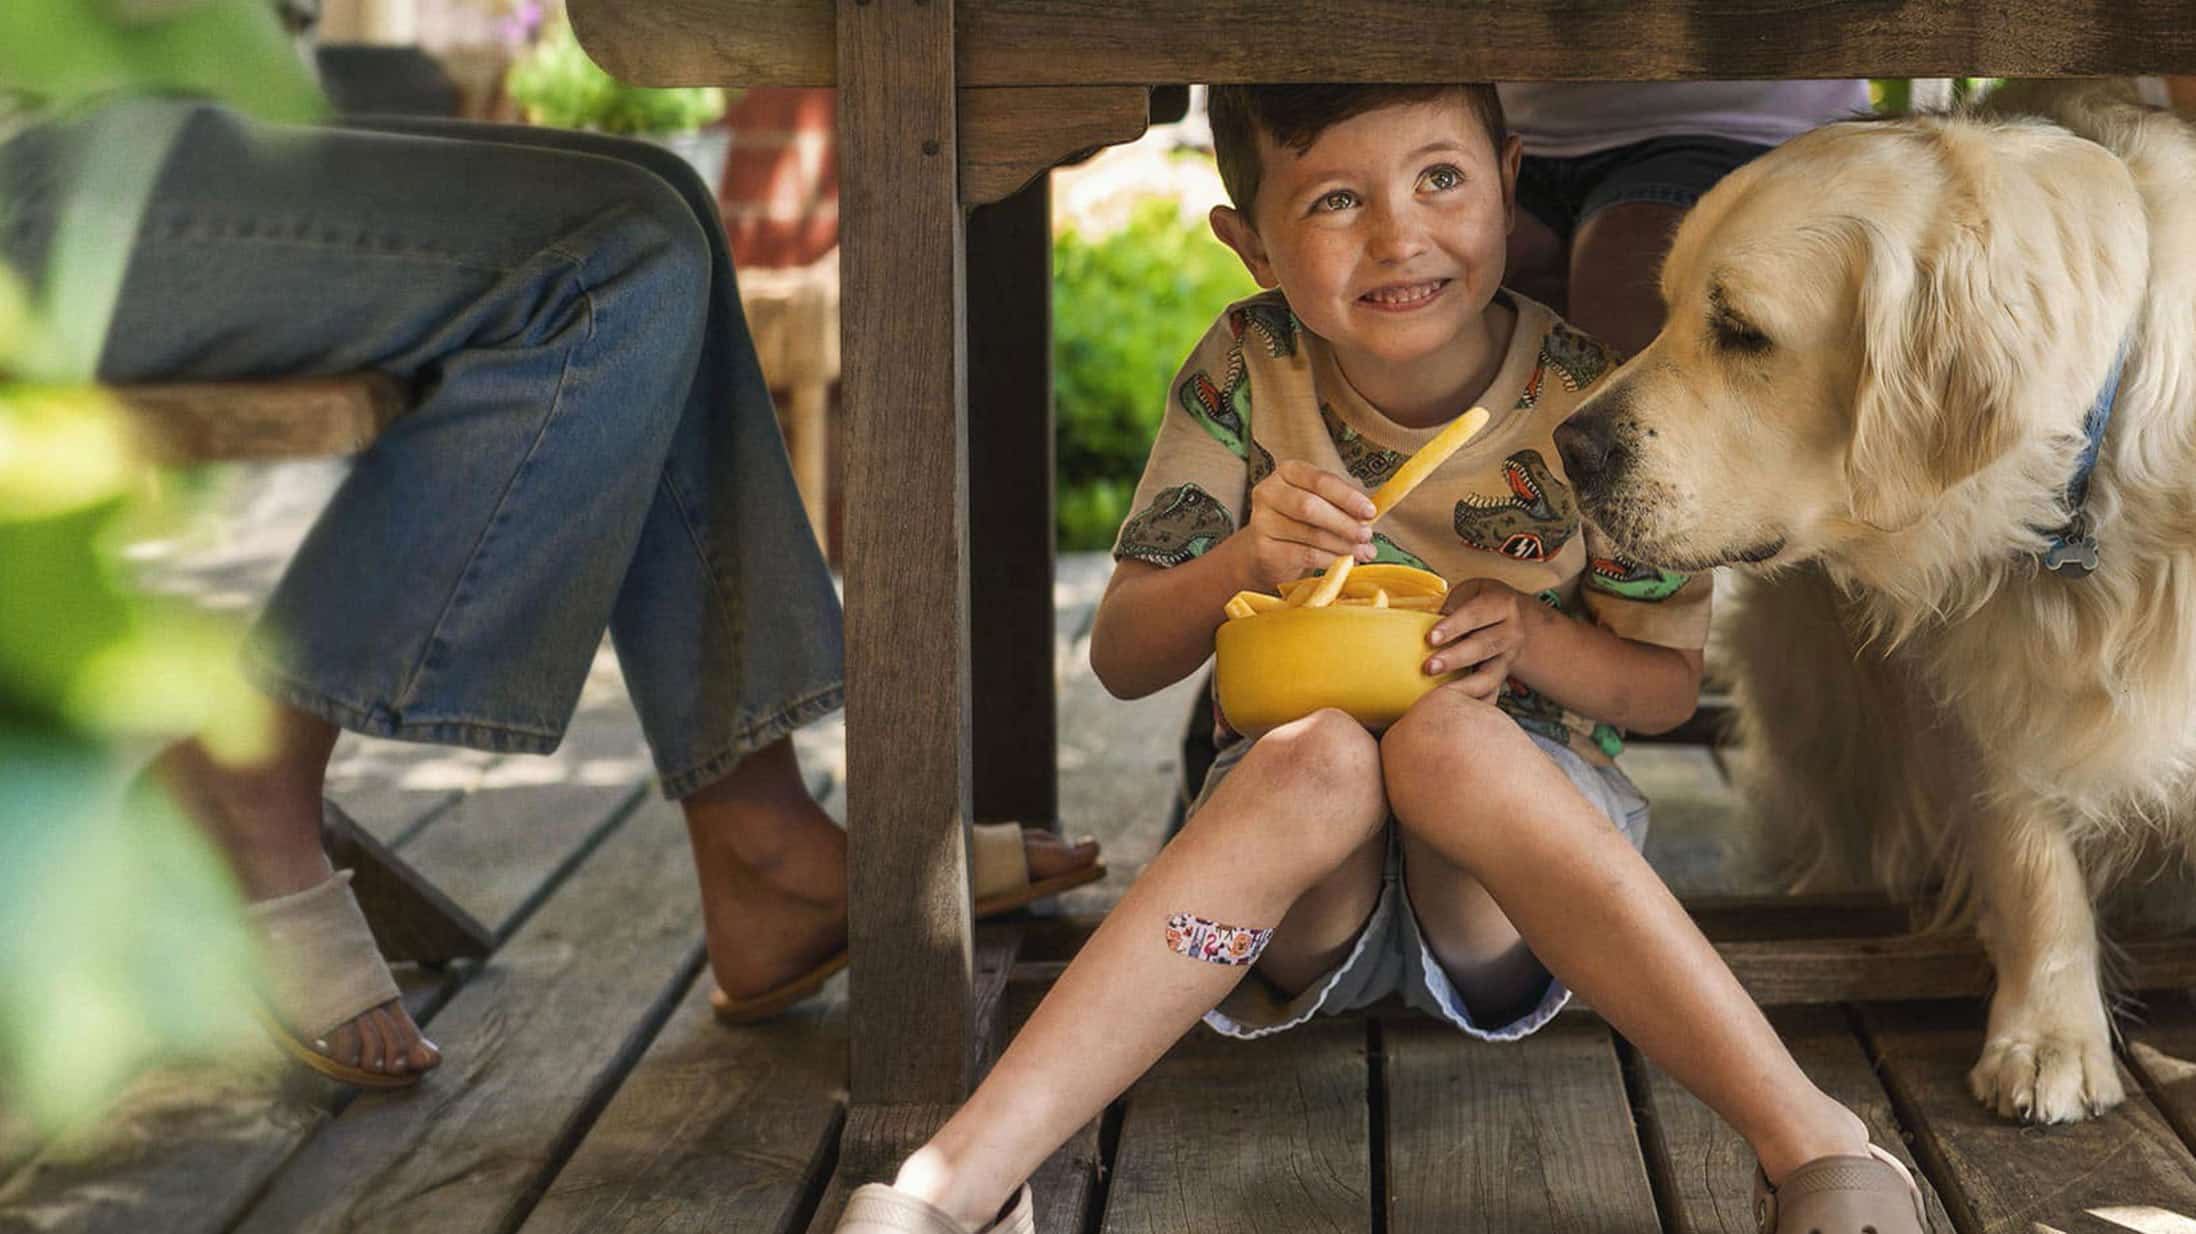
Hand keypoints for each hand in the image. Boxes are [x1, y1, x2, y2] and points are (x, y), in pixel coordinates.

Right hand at [1238, 460, 1376, 588]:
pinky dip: (1330, 560)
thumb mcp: (1320, 502)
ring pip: (1310, 534)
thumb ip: (1341, 504)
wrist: (1268, 550)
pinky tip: (1345, 563)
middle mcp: (1269, 492)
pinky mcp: (1264, 549)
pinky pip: (1304, 555)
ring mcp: (1262, 521)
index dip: (1348, 497)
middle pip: (1310, 507)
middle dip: (1344, 523)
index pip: (1320, 481)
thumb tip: (1368, 518)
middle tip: (1367, 536)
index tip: (1370, 512)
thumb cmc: (1301, 521)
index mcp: (1287, 472)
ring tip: (1363, 552)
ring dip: (1342, 545)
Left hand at [1423, 578, 1535, 701]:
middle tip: (1429, 668)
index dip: (1453, 626)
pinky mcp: (1504, 677)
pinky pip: (1492, 695)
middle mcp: (1512, 631)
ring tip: (1438, 694)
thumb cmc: (1472, 603)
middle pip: (1485, 645)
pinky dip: (1474, 704)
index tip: (1430, 639)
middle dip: (1456, 658)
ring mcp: (1510, 657)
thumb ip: (1443, 608)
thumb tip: (1400, 615)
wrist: (1501, 616)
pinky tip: (1456, 711)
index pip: (1476, 614)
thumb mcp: (1463, 595)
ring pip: (1491, 675)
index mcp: (1501, 604)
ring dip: (1464, 686)